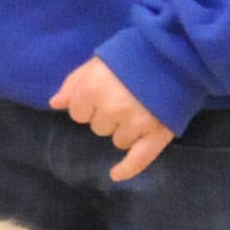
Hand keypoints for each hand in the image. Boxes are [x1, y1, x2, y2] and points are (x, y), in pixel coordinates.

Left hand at [52, 57, 172, 182]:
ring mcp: (134, 123)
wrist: (174, 54)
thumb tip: (55, 104)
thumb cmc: (132, 54)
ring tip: (139, 109)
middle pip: (98, 127)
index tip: (101, 94)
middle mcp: (111, 108)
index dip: (88, 104)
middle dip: (106, 116)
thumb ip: (74, 83)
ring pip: (117, 141)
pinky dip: (127, 169)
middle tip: (125, 97)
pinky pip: (138, 159)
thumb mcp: (98, 61)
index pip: (78, 113)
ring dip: (123, 130)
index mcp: (93, 88)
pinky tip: (116, 174)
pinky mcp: (156, 133)